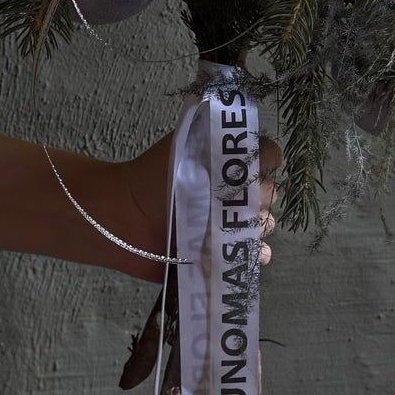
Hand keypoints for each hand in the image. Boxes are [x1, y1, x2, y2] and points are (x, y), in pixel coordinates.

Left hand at [118, 127, 281, 284]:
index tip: (247, 168)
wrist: (126, 219)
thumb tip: (252, 139)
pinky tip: (246, 252)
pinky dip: (257, 255)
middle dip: (257, 197)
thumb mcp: (184, 146)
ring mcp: (231, 225)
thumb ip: (217, 138)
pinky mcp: (224, 253)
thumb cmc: (153, 179)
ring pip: (265, 224)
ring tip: (235, 229)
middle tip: (232, 202)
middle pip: (269, 193)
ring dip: (256, 226)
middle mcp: (234, 193)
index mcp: (228, 166)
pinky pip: (256, 256)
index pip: (268, 157)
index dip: (263, 161)